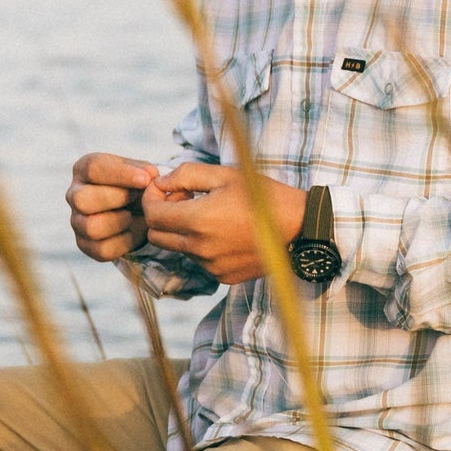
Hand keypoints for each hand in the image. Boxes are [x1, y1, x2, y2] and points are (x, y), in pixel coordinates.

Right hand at [67, 152, 159, 261]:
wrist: (137, 210)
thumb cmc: (134, 185)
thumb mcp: (140, 171)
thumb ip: (145, 171)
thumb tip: (149, 174)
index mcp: (83, 169)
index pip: (93, 168)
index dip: (121, 174)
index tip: (146, 179)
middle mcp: (74, 195)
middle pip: (82, 199)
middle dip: (116, 199)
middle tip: (137, 197)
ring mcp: (77, 221)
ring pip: (91, 227)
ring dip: (120, 222)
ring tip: (133, 215)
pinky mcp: (85, 244)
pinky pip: (103, 249)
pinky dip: (124, 242)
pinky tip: (132, 231)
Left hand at [142, 163, 306, 284]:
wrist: (300, 229)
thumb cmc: (263, 197)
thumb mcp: (225, 174)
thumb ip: (186, 175)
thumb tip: (161, 182)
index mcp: (197, 221)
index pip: (151, 215)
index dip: (151, 198)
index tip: (163, 187)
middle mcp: (200, 249)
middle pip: (156, 236)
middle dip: (162, 215)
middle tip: (183, 199)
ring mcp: (210, 266)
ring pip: (178, 249)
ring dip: (182, 231)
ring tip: (209, 213)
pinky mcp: (222, 277)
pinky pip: (199, 261)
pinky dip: (201, 246)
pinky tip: (224, 231)